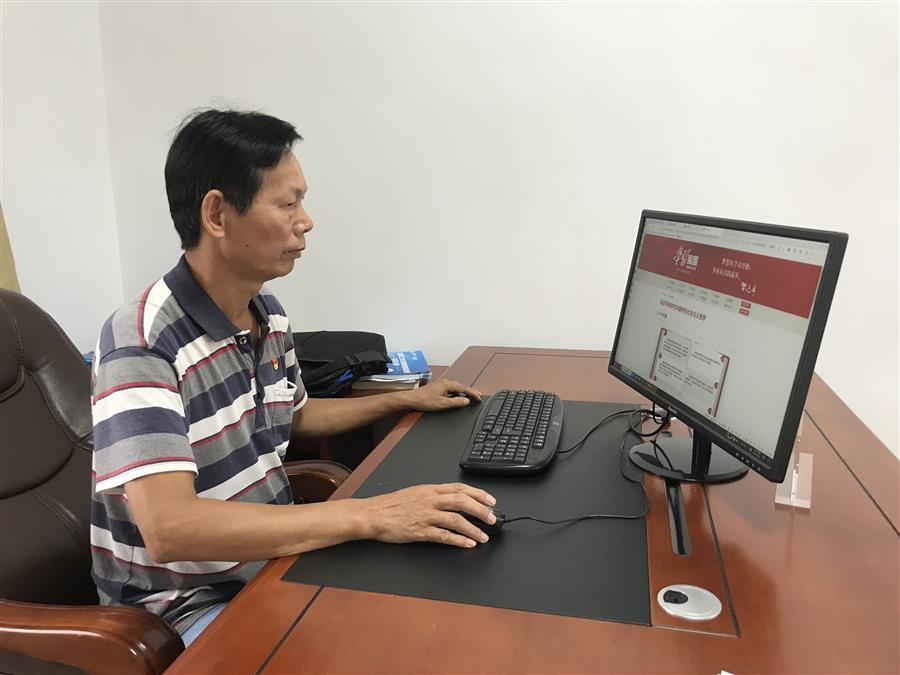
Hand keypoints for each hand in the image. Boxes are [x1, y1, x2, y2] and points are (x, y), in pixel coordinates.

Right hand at [363, 483, 496, 547]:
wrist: (374, 514)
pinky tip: (468, 544)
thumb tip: (455, 499)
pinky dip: (459, 540)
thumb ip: (435, 495)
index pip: (460, 488)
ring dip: (473, 529)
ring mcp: (426, 516)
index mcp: (431, 490)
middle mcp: (431, 500)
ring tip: (484, 536)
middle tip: (492, 519)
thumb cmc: (393, 505)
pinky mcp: (420, 531)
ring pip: (456, 520)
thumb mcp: (416, 492)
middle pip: (462, 502)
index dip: (478, 494)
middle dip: (480, 511)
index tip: (490, 501)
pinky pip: (444, 536)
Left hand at [403, 378, 482, 411]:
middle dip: (470, 392)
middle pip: (461, 387)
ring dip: (464, 393)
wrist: (411, 399)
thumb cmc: (424, 400)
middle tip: (478, 397)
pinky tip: (458, 398)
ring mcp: (441, 385)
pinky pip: (451, 390)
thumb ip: (456, 402)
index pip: (464, 388)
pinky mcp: (438, 388)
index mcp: (447, 384)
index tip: (480, 397)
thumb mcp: (442, 404)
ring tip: (471, 398)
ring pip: (456, 388)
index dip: (473, 393)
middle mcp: (445, 382)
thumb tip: (466, 401)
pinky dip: (457, 393)